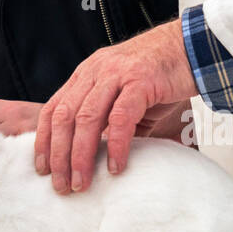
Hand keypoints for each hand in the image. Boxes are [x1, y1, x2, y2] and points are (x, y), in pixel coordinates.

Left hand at [34, 19, 196, 194]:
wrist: (190, 46)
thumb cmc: (158, 74)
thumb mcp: (123, 94)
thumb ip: (108, 120)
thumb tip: (99, 158)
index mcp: (86, 74)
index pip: (53, 109)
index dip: (44, 140)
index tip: (42, 168)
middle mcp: (95, 72)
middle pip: (64, 117)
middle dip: (59, 155)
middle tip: (60, 185)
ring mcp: (116, 74)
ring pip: (86, 118)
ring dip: (80, 155)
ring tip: (82, 182)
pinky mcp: (140, 81)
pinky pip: (121, 117)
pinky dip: (116, 145)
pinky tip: (116, 167)